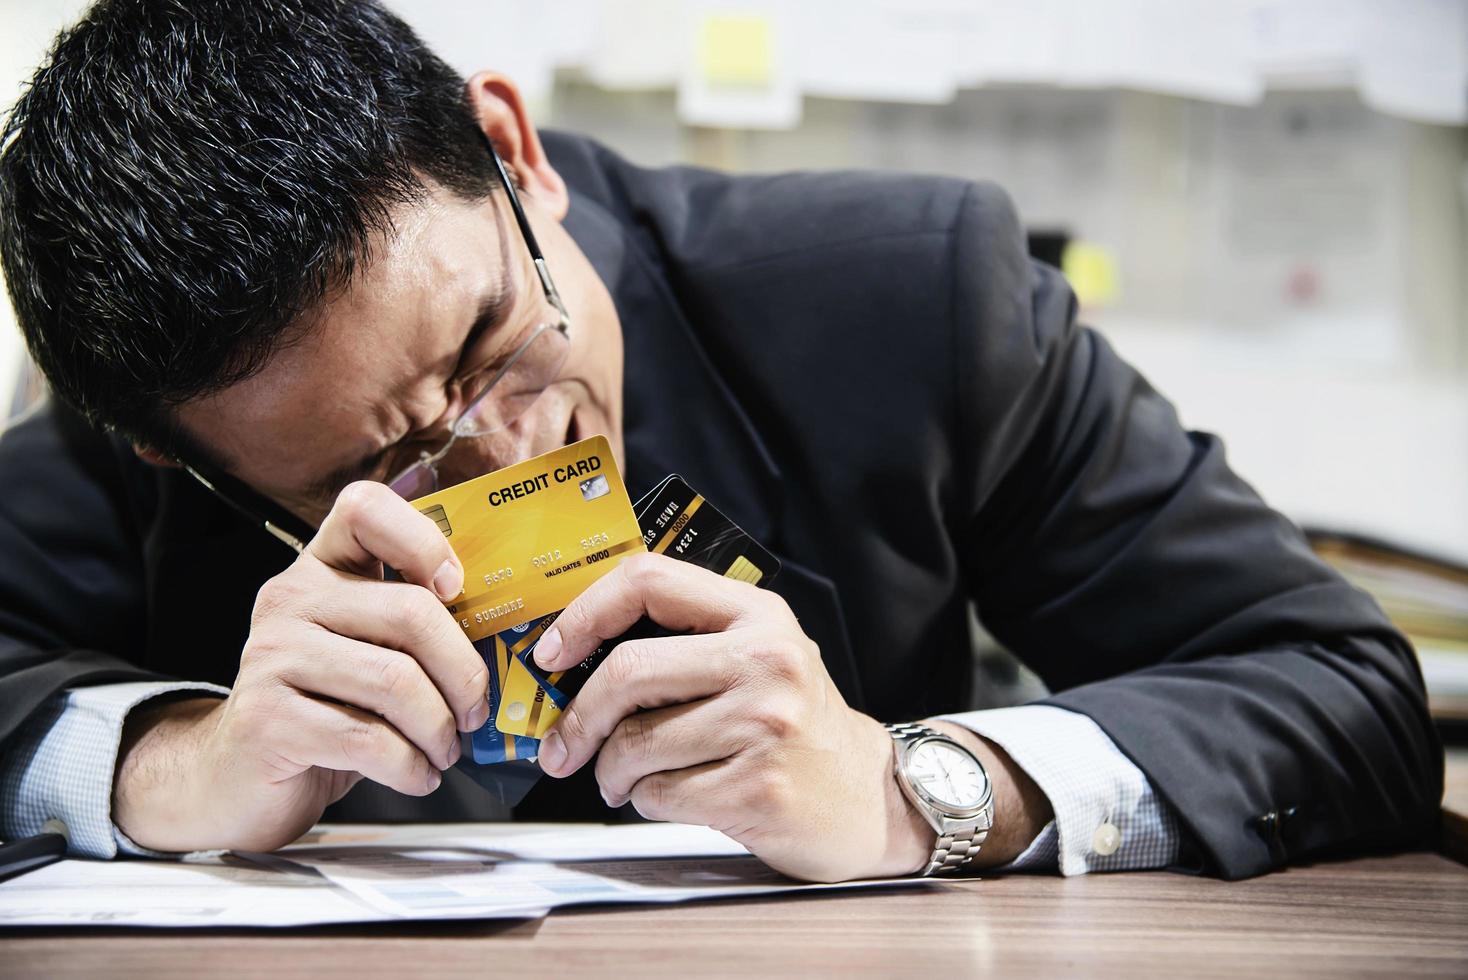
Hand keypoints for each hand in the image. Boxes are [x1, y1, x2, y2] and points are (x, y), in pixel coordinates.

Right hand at [113, 482, 489, 852]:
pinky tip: (417, 776)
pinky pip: (368, 739)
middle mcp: (292, 599)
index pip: (365, 509)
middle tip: (475, 713)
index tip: (457, 589)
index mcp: (322, 568)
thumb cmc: (327, 709)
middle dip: (464, 673)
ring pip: (396, 682)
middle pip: (411, 612)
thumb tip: (502, 634)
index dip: (423, 539)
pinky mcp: (267, 718)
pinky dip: (410, 767)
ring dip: (440, 729)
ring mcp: (273, 656)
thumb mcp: (369, 652)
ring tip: (446, 751)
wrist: (241, 779)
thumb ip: (413, 628)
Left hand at [531, 552, 1050, 881]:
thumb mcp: (757, 657)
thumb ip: (685, 641)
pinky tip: (673, 797)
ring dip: (612, 772)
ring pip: (636, 744)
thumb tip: (571, 657)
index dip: (583, 613)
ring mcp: (766, 725)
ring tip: (626, 779)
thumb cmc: (796, 725)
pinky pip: (660, 795)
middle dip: (579, 717)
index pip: (648, 580)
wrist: (871, 797)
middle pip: (629, 670)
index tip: (551, 654)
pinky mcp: (759, 789)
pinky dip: (648, 802)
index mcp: (757, 614)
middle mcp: (766, 660)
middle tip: (560, 747)